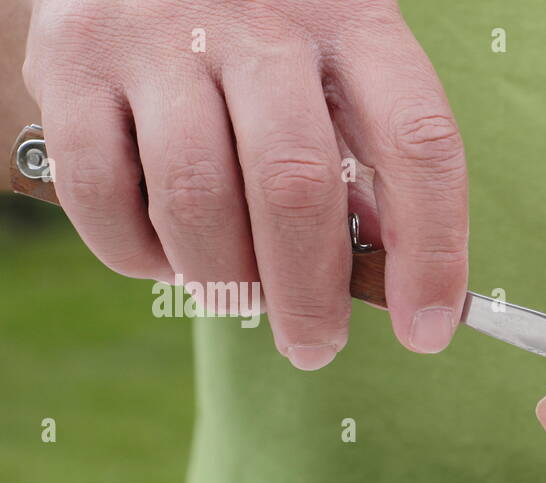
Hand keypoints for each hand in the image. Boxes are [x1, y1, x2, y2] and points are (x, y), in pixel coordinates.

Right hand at [23, 0, 466, 367]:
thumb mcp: (335, 63)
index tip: (427, 330)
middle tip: (315, 345)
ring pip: (197, 199)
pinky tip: (167, 255)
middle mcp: (256, 18)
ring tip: (236, 293)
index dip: (433, 251)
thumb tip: (383, 271)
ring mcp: (155, 34)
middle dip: (310, 295)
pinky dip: (138, 256)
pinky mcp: (71, 61)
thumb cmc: (261, 28)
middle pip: (295, 184)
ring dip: (225, 280)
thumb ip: (363, 153)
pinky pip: (102, 195)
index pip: (418, 143)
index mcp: (351, 19)